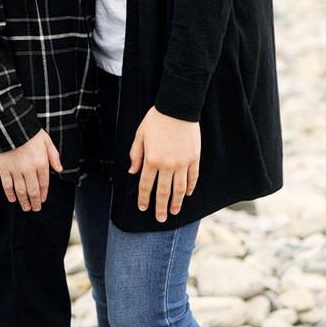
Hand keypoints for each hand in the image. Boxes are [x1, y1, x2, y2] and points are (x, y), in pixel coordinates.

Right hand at [0, 129, 62, 211]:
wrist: (12, 126)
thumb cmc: (32, 133)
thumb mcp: (47, 141)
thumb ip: (54, 156)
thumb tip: (60, 170)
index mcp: (41, 163)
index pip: (44, 184)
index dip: (44, 194)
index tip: (43, 200)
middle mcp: (29, 169)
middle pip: (33, 191)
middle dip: (35, 202)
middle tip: (35, 209)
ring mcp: (16, 170)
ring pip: (21, 191)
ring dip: (24, 201)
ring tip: (26, 208)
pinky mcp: (4, 169)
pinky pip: (7, 185)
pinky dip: (10, 194)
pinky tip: (13, 200)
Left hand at [128, 107, 199, 221]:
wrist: (177, 108)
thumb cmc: (156, 119)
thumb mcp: (140, 135)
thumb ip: (135, 154)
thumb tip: (132, 171)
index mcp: (151, 160)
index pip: (146, 185)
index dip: (144, 198)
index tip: (143, 208)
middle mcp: (167, 165)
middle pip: (163, 192)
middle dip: (161, 207)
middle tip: (160, 219)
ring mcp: (182, 163)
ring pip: (179, 189)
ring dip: (177, 202)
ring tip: (174, 212)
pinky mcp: (194, 159)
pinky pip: (192, 177)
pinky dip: (190, 187)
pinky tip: (187, 194)